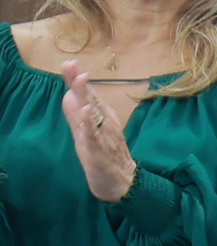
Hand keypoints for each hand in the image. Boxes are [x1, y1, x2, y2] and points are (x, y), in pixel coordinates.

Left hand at [56, 60, 134, 202]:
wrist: (121, 182)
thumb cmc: (102, 156)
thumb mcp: (84, 133)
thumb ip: (75, 115)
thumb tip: (67, 94)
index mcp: (101, 117)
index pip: (87, 95)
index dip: (76, 80)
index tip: (69, 64)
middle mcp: (104, 122)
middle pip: (90, 98)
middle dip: (79, 82)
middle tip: (70, 64)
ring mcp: (103, 134)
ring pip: (94, 112)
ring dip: (86, 95)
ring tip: (79, 79)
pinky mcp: (100, 149)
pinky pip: (94, 134)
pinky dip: (90, 122)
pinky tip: (86, 110)